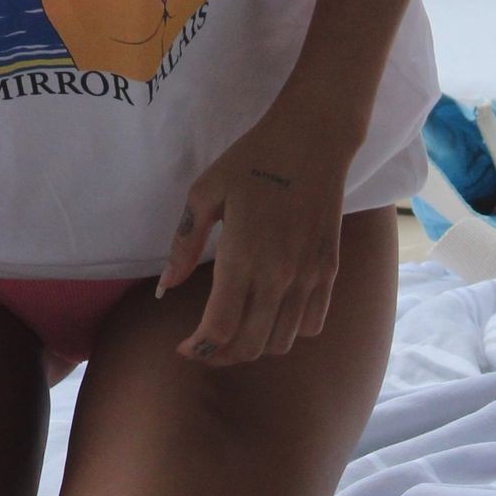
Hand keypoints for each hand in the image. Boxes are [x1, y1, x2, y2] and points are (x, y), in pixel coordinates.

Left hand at [155, 100, 353, 365]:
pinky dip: (288, 332)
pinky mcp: (330, 271)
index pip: (220, 329)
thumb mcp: (204, 193)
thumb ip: (184, 244)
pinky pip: (312, 324)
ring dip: (254, 347)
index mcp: (244, 258)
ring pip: (282, 342)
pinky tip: (270, 316)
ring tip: (234, 333)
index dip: (198, 349)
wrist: (313, 139)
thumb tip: (165, 287)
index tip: (182, 347)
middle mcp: (280, 276)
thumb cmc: (251, 161)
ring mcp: (310, 277)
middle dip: (220, 356)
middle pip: (250, 346)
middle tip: (203, 346)